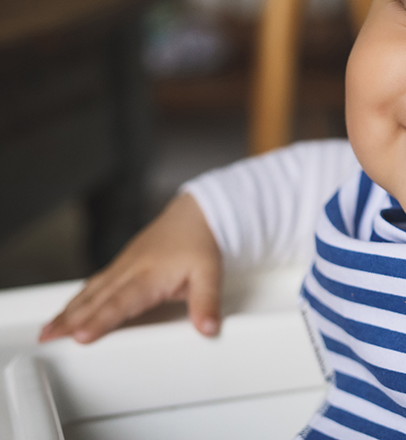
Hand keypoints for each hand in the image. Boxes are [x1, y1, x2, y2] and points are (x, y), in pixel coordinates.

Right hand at [39, 194, 222, 343]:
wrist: (195, 214)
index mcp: (152, 275)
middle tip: (46, 338)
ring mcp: (122, 267)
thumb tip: (208, 328)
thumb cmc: (200, 243)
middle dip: (70, 320)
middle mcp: (131, 270)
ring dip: (67, 311)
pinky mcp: (120, 265)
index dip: (100, 320)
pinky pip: (94, 284)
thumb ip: (207, 303)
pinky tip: (67, 312)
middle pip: (97, 299)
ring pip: (91, 291)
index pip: (122, 302)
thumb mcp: (211, 274)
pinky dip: (77, 299)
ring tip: (47, 330)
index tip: (80, 335)